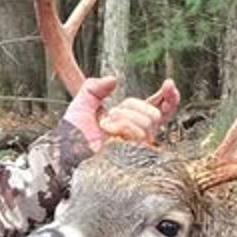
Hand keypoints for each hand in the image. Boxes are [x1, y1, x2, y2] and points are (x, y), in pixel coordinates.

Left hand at [63, 77, 181, 151]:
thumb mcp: (81, 103)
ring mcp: (137, 149)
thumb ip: (94, 88)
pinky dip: (122, 126)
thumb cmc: (72, 136)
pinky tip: (109, 132)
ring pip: (147, 122)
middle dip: (132, 106)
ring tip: (106, 126)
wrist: (66, 154)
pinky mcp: (135, 156)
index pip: (161, 111)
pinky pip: (138, 132)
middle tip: (111, 114)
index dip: (170, 97)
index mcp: (131, 124)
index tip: (168, 83)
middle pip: (154, 114)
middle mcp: (138, 137)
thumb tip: (113, 80)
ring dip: (123, 117)